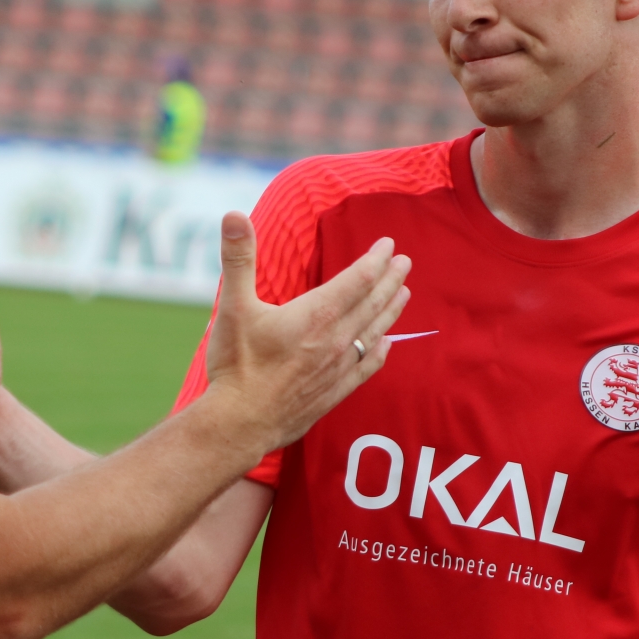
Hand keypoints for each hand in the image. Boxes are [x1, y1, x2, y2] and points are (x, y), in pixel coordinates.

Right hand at [202, 211, 409, 454]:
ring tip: (404, 293)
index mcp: (316, 315)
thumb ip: (238, 258)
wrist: (241, 423)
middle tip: (405, 262)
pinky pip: (367, 366)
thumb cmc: (236, 365)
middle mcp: (335, 339)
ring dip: (391, 310)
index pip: (358, 279)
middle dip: (390, 279)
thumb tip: (233, 215)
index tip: (388, 244)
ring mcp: (338, 367)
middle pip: (373, 303)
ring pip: (375, 332)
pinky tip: (388, 344)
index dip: (375, 259)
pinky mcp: (335, 391)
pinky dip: (381, 350)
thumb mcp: (232, 306)